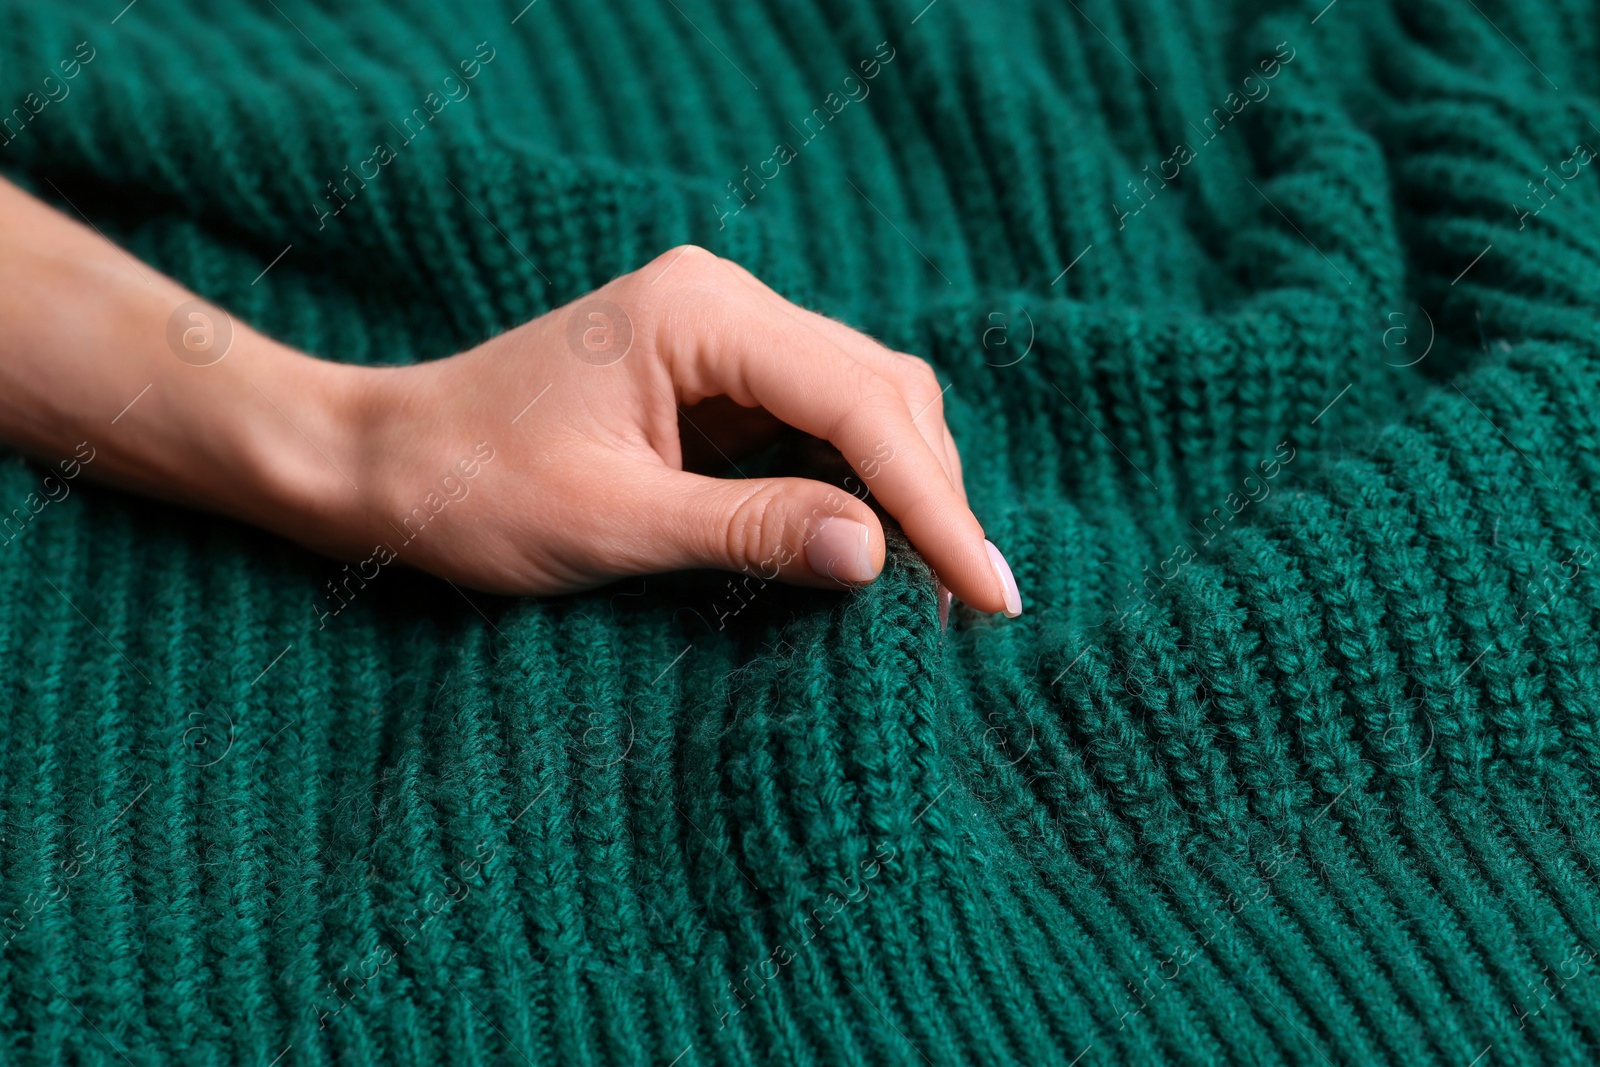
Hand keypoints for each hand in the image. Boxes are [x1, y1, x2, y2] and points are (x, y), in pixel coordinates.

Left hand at [319, 246, 1022, 616]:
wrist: (384, 466)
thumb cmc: (472, 488)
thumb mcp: (614, 522)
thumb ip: (752, 532)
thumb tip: (881, 558)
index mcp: (701, 313)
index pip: (860, 404)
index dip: (933, 504)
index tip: (987, 592)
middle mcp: (725, 305)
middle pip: (881, 391)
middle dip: (930, 496)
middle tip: (968, 604)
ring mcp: (722, 339)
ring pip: (862, 406)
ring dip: (901, 494)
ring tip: (932, 591)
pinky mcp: (713, 382)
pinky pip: (814, 428)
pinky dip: (852, 490)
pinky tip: (869, 553)